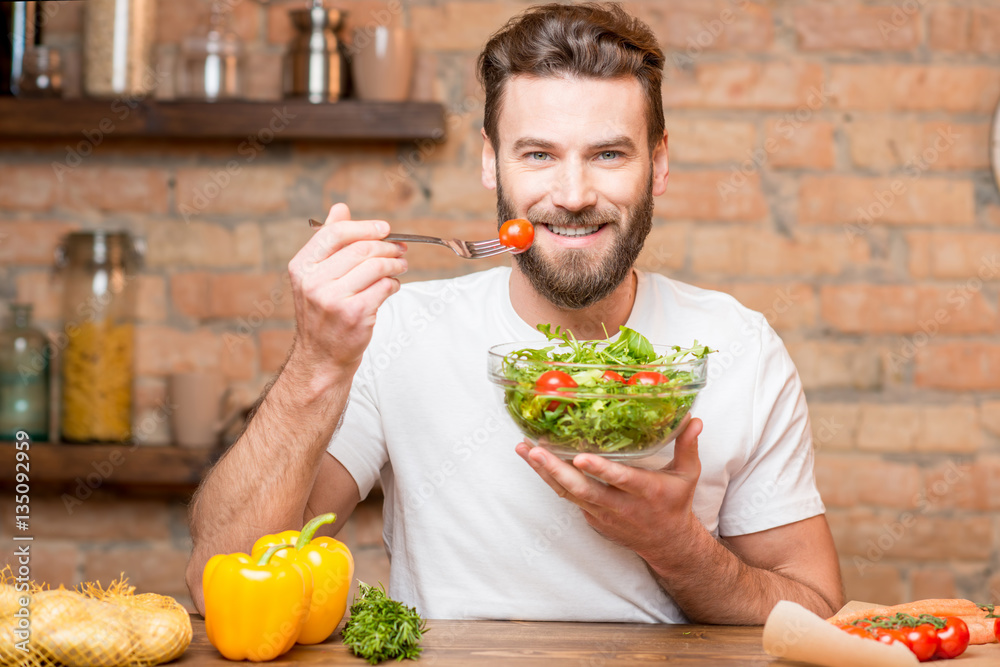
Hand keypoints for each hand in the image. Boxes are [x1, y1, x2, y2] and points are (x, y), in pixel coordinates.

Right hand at [286, 203, 406, 378]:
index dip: (365, 227)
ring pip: (376, 267)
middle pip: (361, 249)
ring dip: (395, 263)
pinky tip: (393, 286)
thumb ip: (328, 242)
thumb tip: (340, 208)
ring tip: (401, 265)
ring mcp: (333, 299)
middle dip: (387, 246)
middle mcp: (313, 282)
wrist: (321, 357)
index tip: (385, 229)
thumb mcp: (315, 276)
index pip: (335, 233)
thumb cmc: (323, 314)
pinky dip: (394, 283)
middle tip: (401, 249)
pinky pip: (384, 287)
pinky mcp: (354, 314)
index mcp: (302, 267)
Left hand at [515, 417, 703, 561]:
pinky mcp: (591, 517)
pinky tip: (533, 461)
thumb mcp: (687, 476)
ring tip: (523, 449)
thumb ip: (687, 446)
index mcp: (644, 491)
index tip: (581, 457)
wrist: (666, 544)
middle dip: (556, 470)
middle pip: (582, 489)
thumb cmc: (675, 503)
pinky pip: (567, 497)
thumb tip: (694, 418)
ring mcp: (602, 513)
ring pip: (567, 493)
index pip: (621, 480)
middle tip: (535, 450)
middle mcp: (620, 505)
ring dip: (543, 472)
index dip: (600, 470)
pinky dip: (549, 480)